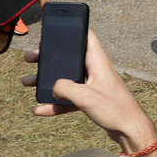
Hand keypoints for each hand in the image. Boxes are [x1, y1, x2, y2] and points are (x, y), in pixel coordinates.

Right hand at [23, 29, 156, 152]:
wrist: (129, 130)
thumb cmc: (115, 110)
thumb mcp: (87, 97)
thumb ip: (66, 88)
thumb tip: (53, 86)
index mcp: (98, 62)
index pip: (87, 36)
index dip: (73, 27)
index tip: (55, 26)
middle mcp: (95, 70)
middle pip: (69, 57)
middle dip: (49, 57)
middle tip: (31, 58)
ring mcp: (92, 85)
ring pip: (65, 78)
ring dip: (46, 80)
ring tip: (27, 81)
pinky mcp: (90, 99)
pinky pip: (67, 98)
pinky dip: (54, 103)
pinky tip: (38, 109)